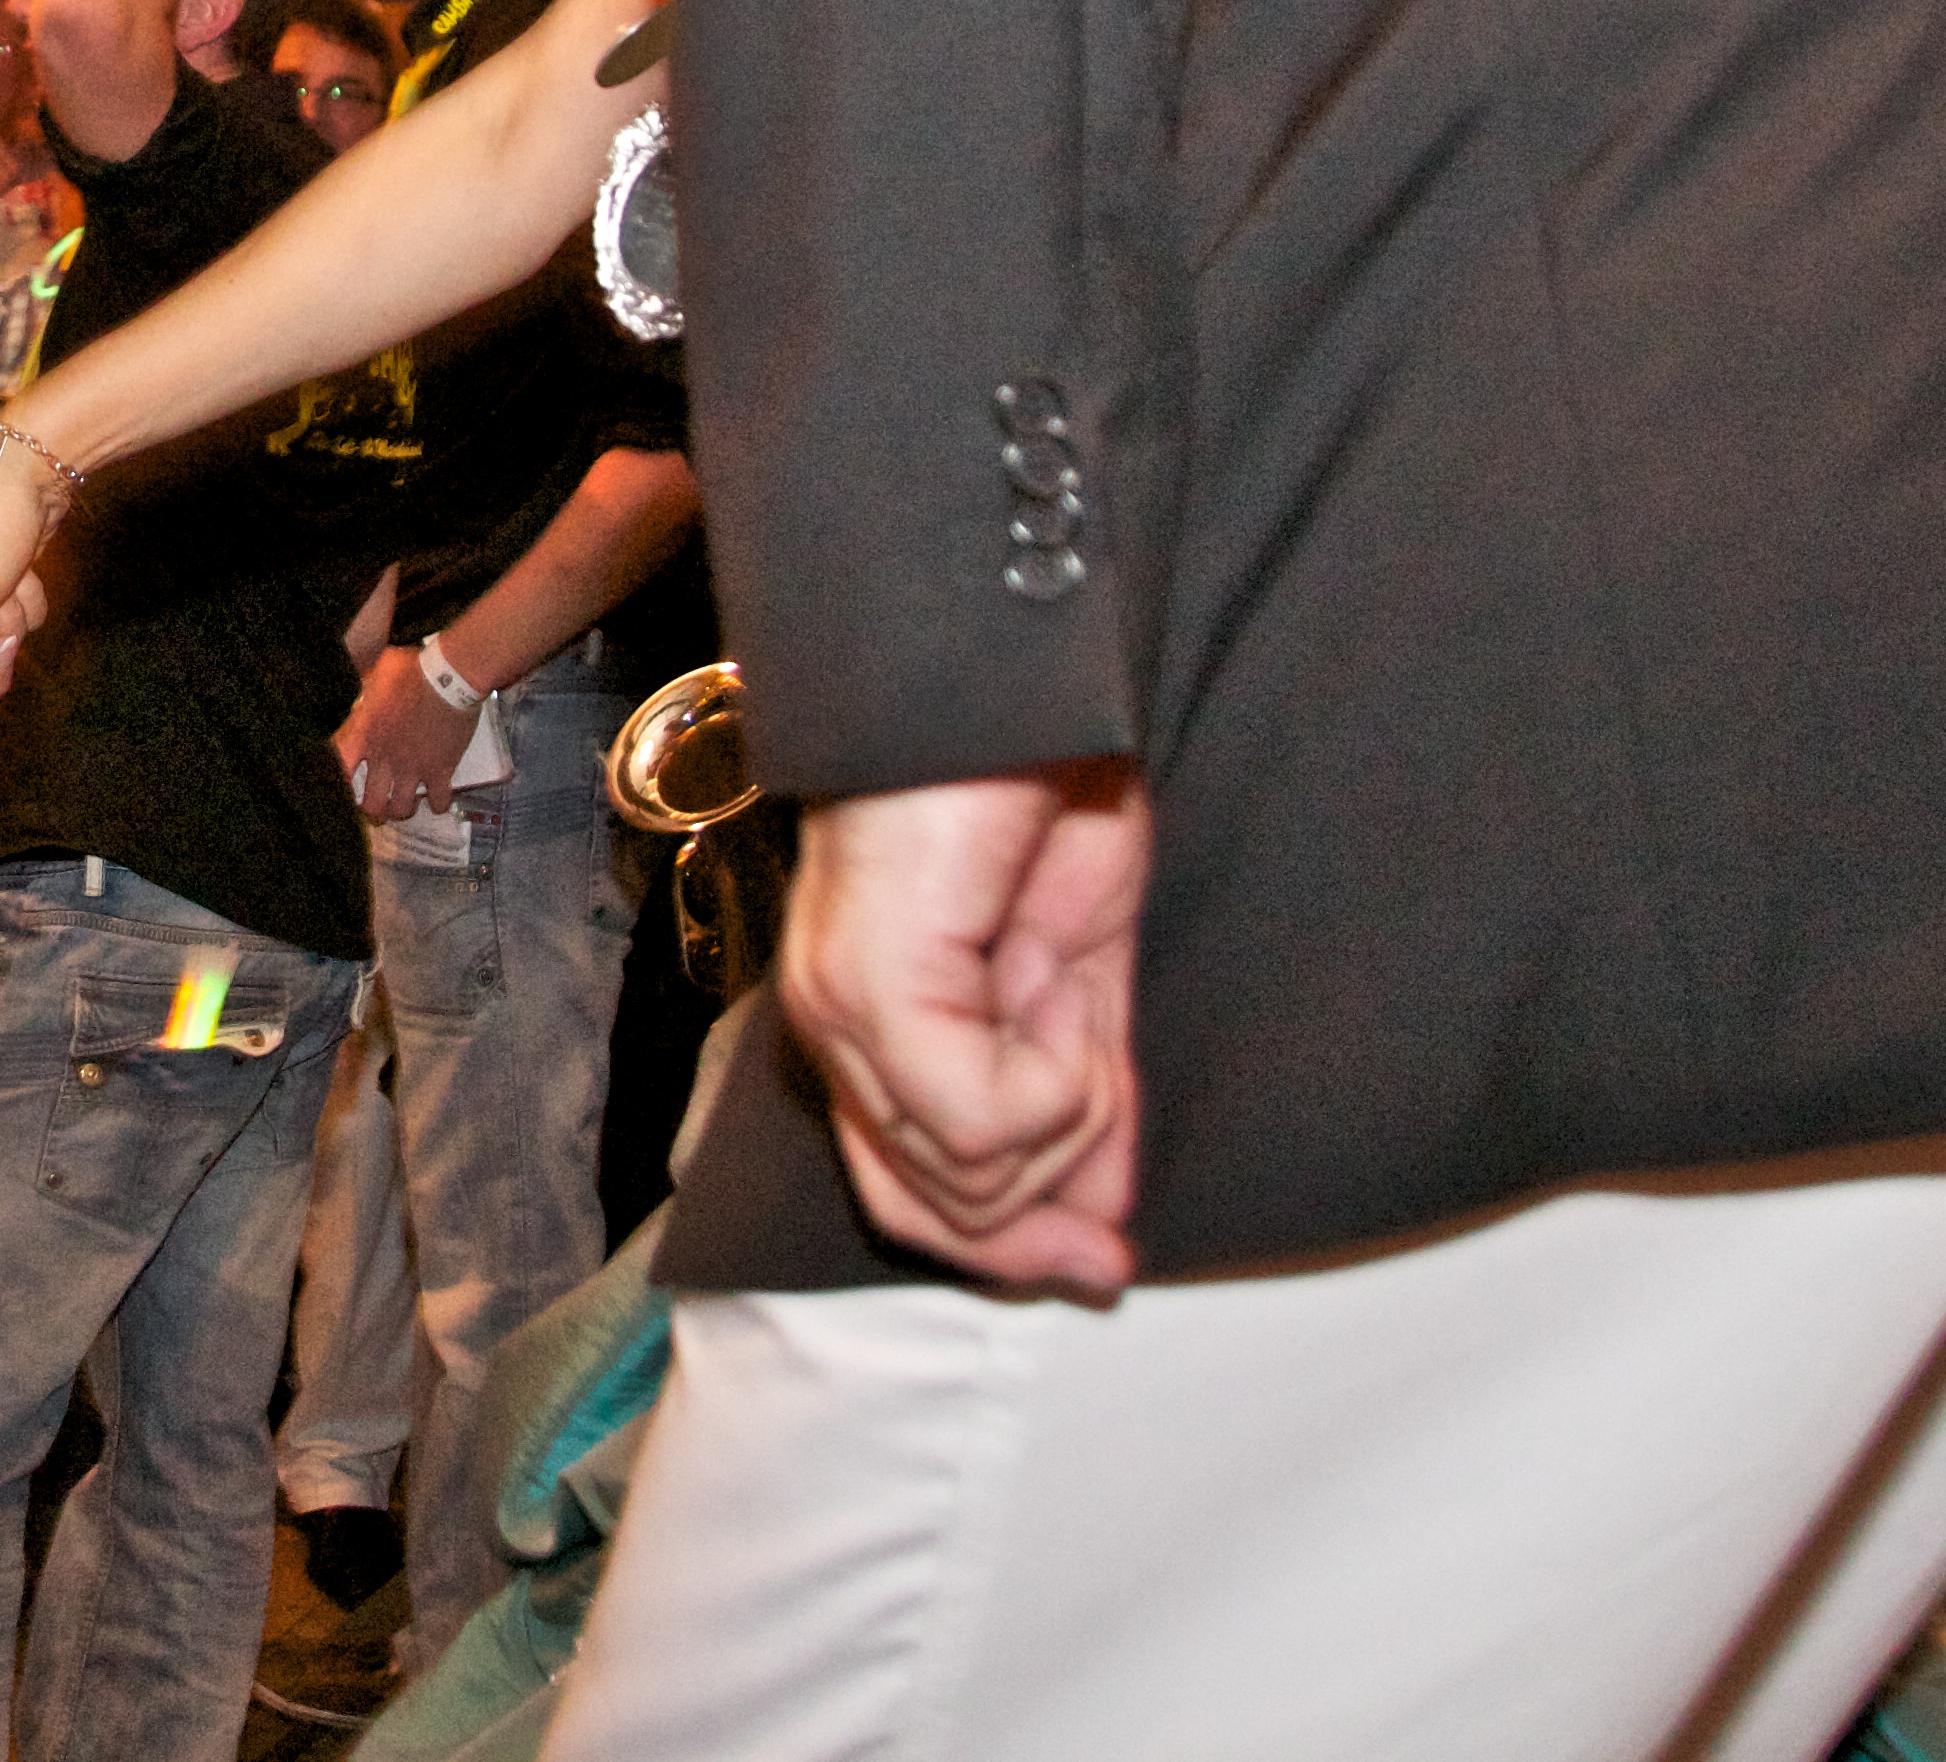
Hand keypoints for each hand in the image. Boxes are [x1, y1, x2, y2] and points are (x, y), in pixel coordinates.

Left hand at [334, 645, 476, 822]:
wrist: (449, 676)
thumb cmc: (414, 669)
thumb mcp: (379, 673)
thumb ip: (367, 687)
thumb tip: (361, 684)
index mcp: (365, 734)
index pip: (340, 769)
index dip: (340, 783)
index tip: (346, 785)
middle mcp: (384, 757)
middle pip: (371, 803)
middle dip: (373, 810)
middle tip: (377, 805)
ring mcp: (412, 767)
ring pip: (401, 809)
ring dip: (402, 810)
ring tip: (405, 804)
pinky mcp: (440, 770)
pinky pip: (438, 801)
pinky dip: (439, 804)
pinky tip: (437, 799)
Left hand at [774, 763, 1149, 1295]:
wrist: (1017, 680)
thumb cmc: (1036, 791)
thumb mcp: (1078, 970)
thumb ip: (1080, 1095)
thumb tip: (1103, 1223)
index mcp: (869, 1018)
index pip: (907, 1196)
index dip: (1008, 1247)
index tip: (1104, 1265)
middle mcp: (834, 1024)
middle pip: (938, 1207)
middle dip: (1046, 1204)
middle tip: (1110, 1129)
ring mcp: (845, 1010)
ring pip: (973, 1173)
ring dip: (1071, 1105)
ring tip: (1071, 993)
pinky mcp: (878, 991)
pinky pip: (986, 1119)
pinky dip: (1062, 1076)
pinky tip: (1058, 984)